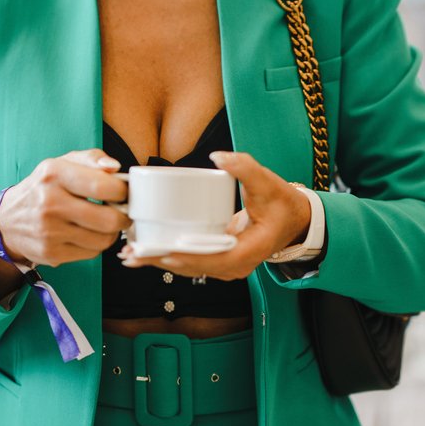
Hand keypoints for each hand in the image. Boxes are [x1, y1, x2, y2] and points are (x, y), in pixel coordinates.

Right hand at [0, 149, 127, 268]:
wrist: (8, 220)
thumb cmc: (44, 187)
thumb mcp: (62, 163)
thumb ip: (92, 158)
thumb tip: (115, 167)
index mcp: (54, 174)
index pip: (103, 186)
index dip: (123, 192)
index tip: (124, 193)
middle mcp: (50, 203)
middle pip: (108, 219)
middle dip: (123, 216)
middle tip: (122, 212)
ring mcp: (49, 231)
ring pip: (103, 240)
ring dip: (111, 232)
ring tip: (104, 222)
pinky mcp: (51, 253)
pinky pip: (91, 253)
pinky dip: (96, 245)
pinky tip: (88, 234)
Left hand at [118, 151, 310, 280]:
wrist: (294, 219)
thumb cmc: (280, 202)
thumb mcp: (266, 181)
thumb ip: (244, 167)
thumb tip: (218, 157)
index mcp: (249, 250)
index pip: (213, 259)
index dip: (186, 256)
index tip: (161, 251)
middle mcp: (236, 266)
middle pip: (194, 267)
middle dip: (161, 261)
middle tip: (131, 253)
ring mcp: (228, 267)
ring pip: (190, 268)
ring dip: (160, 262)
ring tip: (130, 255)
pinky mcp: (220, 261)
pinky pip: (193, 263)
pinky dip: (170, 258)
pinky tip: (148, 252)